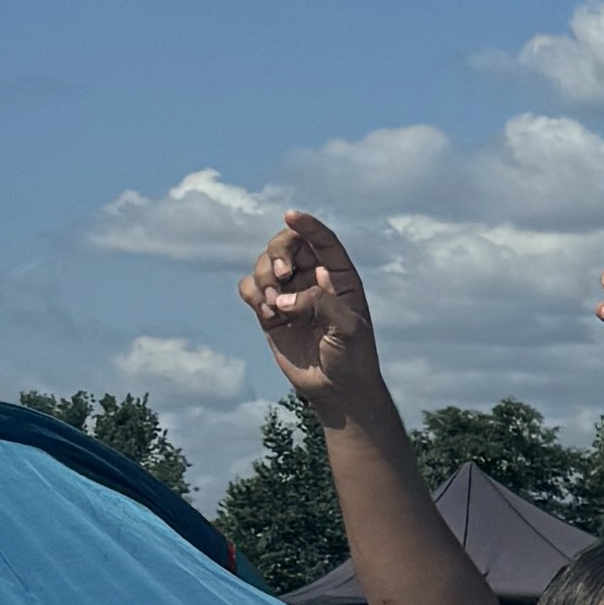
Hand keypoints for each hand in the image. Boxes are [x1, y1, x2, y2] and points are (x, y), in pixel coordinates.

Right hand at [241, 211, 383, 415]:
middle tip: (280, 273)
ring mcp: (289, 294)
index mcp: (340, 277)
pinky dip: (252, 293)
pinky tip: (267, 312)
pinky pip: (250, 288)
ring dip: (263, 277)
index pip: (324, 241)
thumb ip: (322, 304)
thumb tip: (285, 299)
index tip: (291, 215)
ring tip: (275, 305)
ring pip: (264, 264)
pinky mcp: (270, 312)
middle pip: (287, 244)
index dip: (308, 225)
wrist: (337, 389)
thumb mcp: (349, 329)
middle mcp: (313, 280)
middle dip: (277, 251)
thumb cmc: (353, 357)